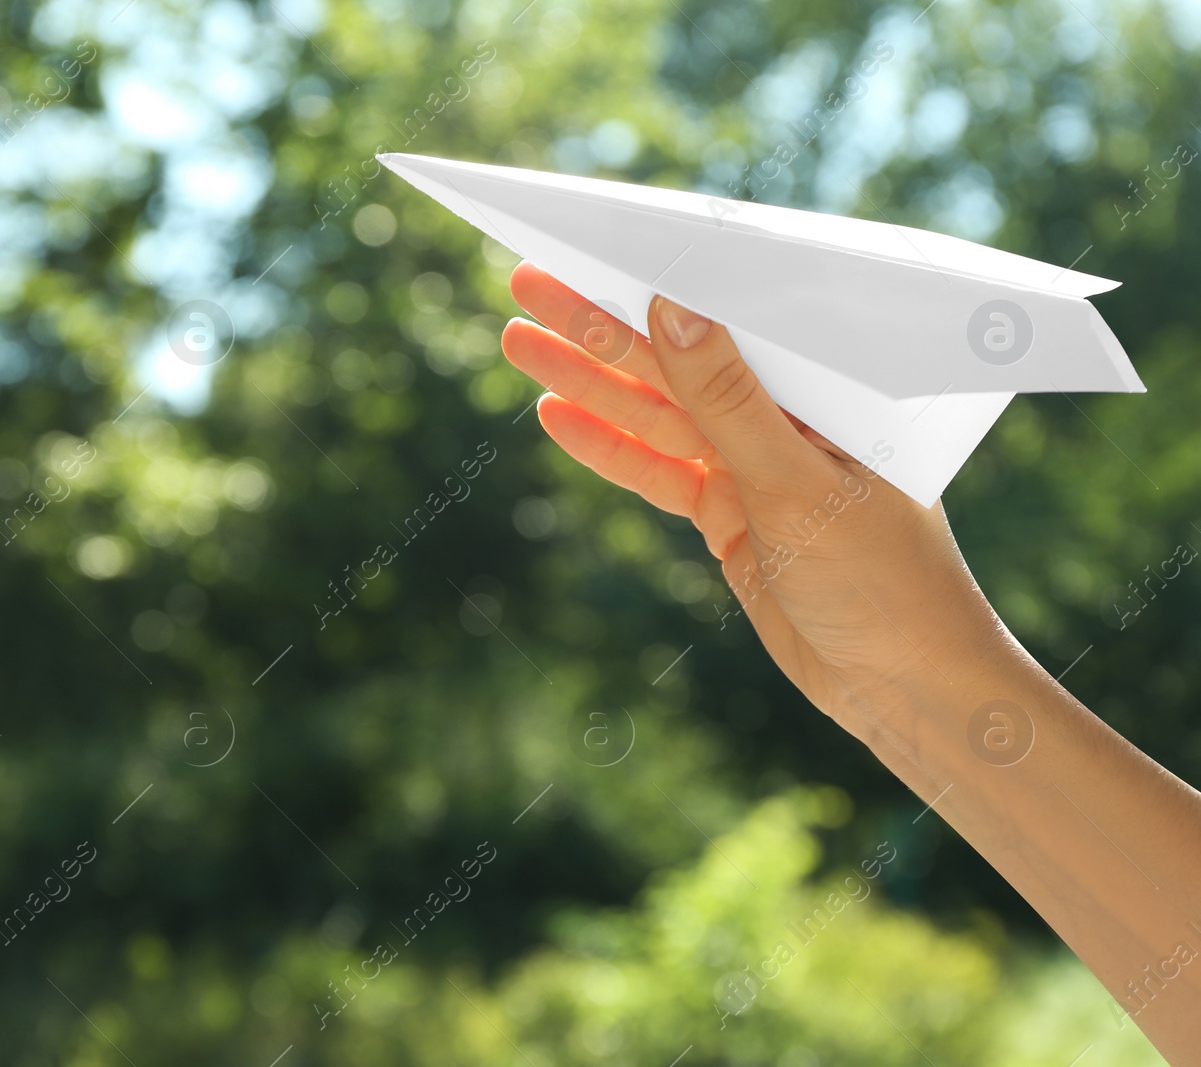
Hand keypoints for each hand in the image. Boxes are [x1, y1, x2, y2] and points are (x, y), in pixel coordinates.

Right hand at [500, 263, 1006, 732]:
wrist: (903, 690)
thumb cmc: (884, 583)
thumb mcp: (796, 485)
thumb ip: (728, 400)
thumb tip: (673, 306)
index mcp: (824, 387)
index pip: (727, 318)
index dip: (652, 284)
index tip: (590, 247)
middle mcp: (787, 414)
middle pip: (676, 361)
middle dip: (598, 326)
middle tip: (527, 283)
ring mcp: (754, 465)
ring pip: (656, 413)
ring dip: (588, 382)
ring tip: (519, 343)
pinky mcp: (731, 514)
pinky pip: (658, 471)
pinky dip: (609, 447)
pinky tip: (556, 414)